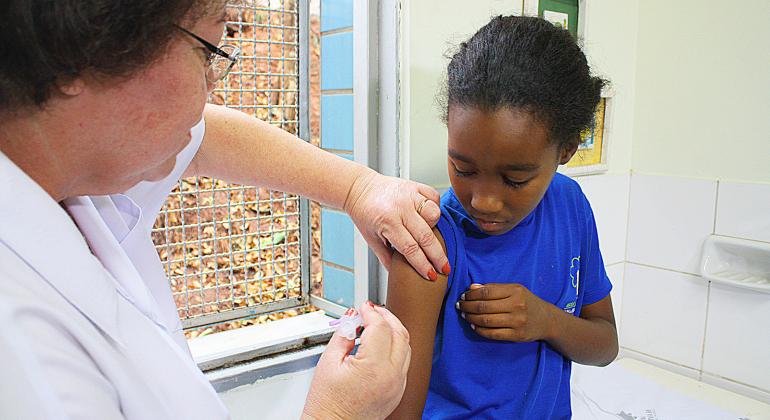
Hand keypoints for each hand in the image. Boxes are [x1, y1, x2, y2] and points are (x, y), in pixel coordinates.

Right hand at [302, 303, 410, 418]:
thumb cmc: (327, 404)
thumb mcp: (329, 362)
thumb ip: (344, 334)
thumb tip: (353, 317)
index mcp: (374, 367)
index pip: (380, 328)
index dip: (371, 313)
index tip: (364, 307)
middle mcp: (391, 376)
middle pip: (400, 333)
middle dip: (387, 317)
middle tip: (373, 311)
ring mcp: (398, 385)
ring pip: (406, 347)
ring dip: (394, 331)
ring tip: (377, 325)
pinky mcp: (398, 391)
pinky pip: (404, 362)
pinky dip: (396, 348)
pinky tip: (381, 344)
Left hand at [344, 170, 448, 279]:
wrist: (359, 188)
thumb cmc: (365, 213)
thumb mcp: (371, 239)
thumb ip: (386, 257)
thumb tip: (399, 275)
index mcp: (387, 222)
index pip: (410, 248)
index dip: (423, 264)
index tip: (432, 275)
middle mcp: (400, 207)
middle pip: (426, 236)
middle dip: (438, 256)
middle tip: (445, 268)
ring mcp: (409, 194)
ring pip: (434, 214)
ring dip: (435, 227)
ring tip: (429, 235)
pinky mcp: (414, 185)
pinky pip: (434, 197)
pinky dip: (434, 207)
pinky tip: (428, 216)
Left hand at [456, 283, 555, 341]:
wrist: (547, 320)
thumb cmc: (526, 301)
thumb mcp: (514, 290)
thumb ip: (493, 288)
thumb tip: (472, 288)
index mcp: (515, 291)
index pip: (487, 292)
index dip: (471, 294)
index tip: (464, 296)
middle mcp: (516, 306)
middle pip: (484, 307)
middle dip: (468, 306)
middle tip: (460, 306)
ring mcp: (517, 322)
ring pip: (486, 321)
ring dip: (471, 318)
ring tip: (465, 315)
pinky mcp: (516, 336)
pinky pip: (493, 334)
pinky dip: (480, 330)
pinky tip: (474, 326)